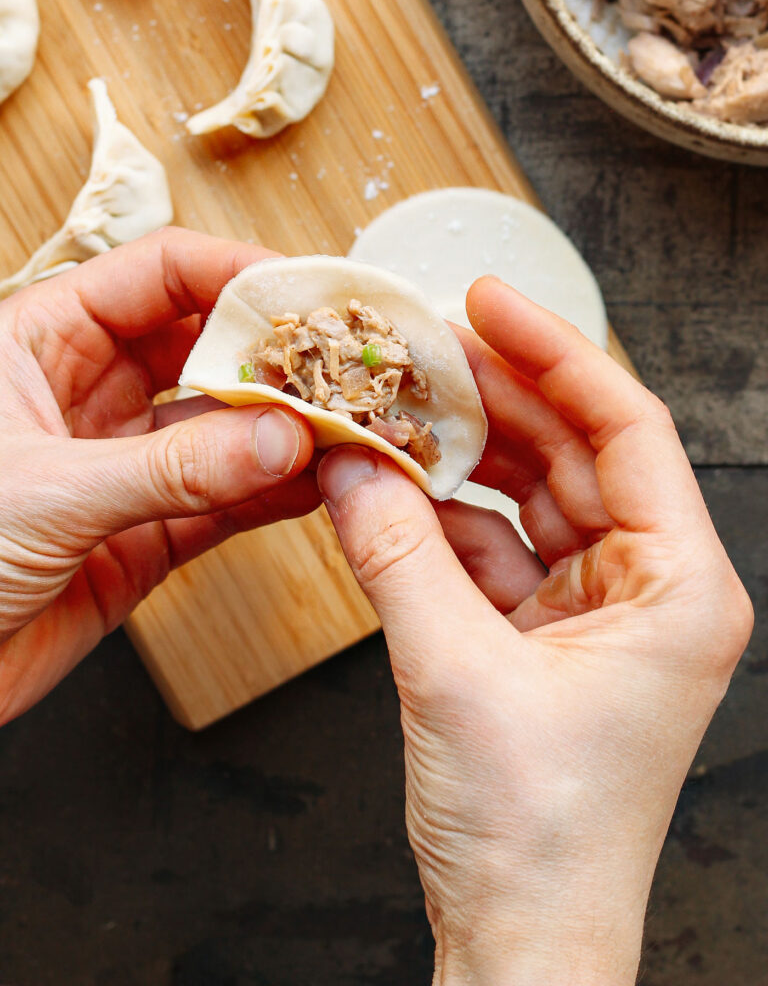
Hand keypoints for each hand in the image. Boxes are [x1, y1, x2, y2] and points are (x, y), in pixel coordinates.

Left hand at [0, 229, 317, 723]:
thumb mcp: (48, 492)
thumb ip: (173, 468)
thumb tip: (280, 439)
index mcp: (40, 343)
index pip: (158, 275)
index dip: (236, 273)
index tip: (306, 292)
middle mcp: (87, 393)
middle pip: (205, 347)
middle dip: (277, 357)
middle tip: (344, 367)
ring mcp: (121, 463)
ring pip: (224, 427)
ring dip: (287, 430)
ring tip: (349, 428)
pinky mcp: (143, 533)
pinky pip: (224, 500)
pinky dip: (273, 494)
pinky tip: (319, 484)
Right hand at [317, 277, 751, 985]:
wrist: (522, 939)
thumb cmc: (540, 835)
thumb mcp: (457, 673)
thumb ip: (395, 554)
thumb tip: (346, 466)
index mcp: (680, 587)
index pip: (625, 429)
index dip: (556, 353)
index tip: (490, 302)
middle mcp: (648, 588)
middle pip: (570, 452)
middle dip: (495, 396)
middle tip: (423, 345)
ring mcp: (592, 610)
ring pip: (525, 496)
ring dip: (459, 456)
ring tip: (395, 406)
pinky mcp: (540, 635)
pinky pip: (488, 548)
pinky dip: (437, 519)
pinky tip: (388, 488)